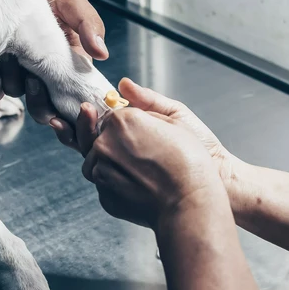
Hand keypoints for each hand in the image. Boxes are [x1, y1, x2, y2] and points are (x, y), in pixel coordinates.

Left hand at [0, 0, 107, 124]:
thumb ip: (88, 24)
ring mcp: (22, 69)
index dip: (68, 104)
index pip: (74, 94)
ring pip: (21, 96)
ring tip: (10, 57)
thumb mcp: (72, 1)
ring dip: (15, 83)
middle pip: (47, 106)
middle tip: (32, 77)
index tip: (59, 95)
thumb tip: (102, 54)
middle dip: (40, 100)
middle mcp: (46, 69)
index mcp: (70, 60)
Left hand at [71, 79, 234, 180]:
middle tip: (138, 152)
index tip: (137, 132)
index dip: (123, 123)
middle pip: (98, 137)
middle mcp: (104, 144)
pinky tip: (139, 185)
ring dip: (111, 162)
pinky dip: (117, 183)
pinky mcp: (104, 195)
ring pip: (97, 161)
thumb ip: (145, 100)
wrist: (191, 204)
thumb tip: (123, 85)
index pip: (110, 116)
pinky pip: (104, 184)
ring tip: (141, 169)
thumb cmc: (190, 163)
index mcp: (121, 121)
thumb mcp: (175, 120)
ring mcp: (101, 171)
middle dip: (112, 141)